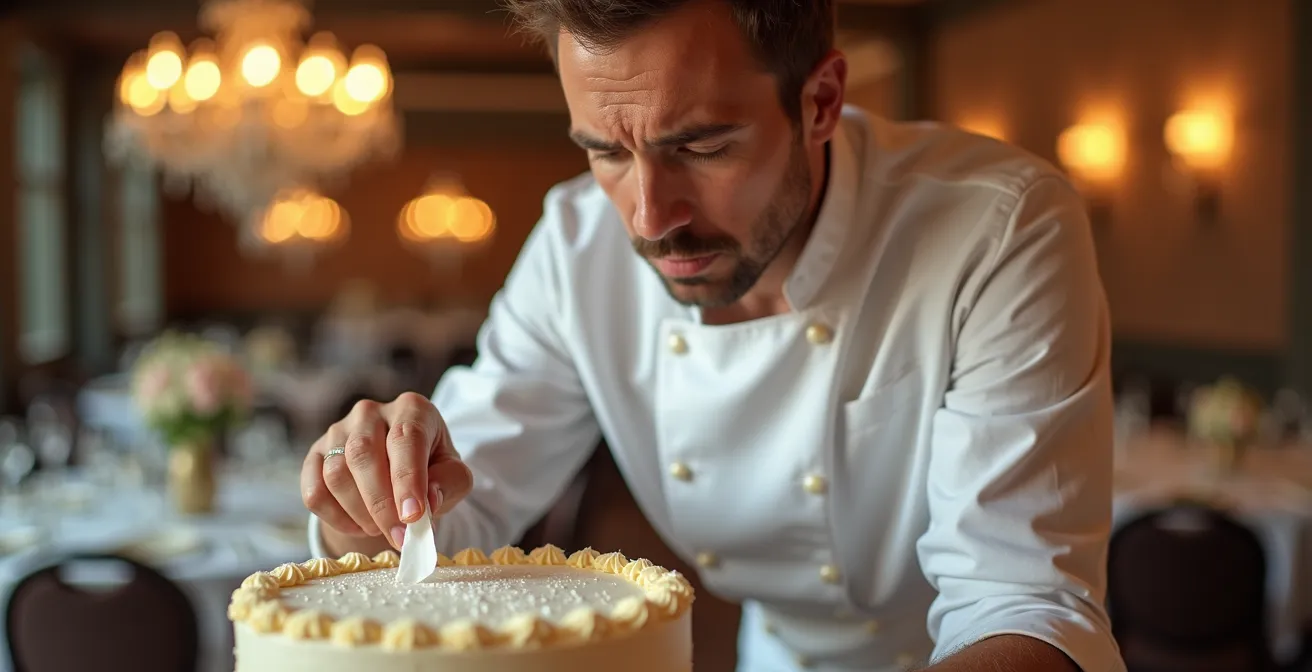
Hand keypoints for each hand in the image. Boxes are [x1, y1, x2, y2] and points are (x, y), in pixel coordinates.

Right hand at [301, 392, 473, 550]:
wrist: (399, 473)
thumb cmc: (432, 471)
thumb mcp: (454, 475)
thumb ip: (449, 483)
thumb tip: (428, 501)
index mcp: (411, 409)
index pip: (406, 438)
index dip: (407, 479)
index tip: (413, 515)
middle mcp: (370, 412)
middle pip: (364, 455)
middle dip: (381, 504)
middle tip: (398, 536)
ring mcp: (337, 431)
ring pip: (336, 473)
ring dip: (360, 512)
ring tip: (382, 528)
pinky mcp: (315, 455)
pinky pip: (314, 490)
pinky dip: (335, 517)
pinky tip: (359, 525)